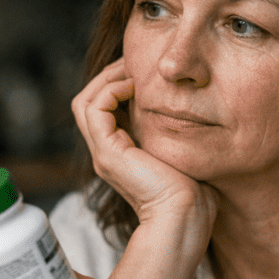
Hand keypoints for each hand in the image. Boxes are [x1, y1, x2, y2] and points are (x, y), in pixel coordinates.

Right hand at [72, 57, 216, 225]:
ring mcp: (104, 154)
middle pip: (88, 102)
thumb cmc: (194, 190)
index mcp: (121, 153)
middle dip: (110, 77)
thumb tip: (189, 107)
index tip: (143, 71)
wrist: (186, 215)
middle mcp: (107, 153)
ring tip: (133, 71)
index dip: (118, 85)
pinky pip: (94, 109)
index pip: (103, 109)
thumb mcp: (181, 151)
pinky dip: (110, 91)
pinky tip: (135, 87)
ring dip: (107, 80)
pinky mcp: (108, 154)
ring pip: (85, 102)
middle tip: (135, 63)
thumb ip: (174, 131)